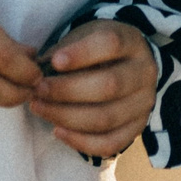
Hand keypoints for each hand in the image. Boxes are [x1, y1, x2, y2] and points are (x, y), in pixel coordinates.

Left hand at [29, 21, 154, 157]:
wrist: (126, 65)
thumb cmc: (96, 49)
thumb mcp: (84, 37)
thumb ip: (64, 52)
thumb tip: (35, 73)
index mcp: (132, 42)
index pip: (110, 44)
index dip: (81, 54)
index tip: (53, 61)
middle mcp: (145, 73)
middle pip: (109, 86)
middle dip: (66, 91)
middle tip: (37, 89)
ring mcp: (144, 104)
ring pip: (106, 118)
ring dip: (66, 116)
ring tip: (39, 107)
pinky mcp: (137, 129)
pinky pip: (110, 144)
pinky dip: (80, 141)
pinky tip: (57, 131)